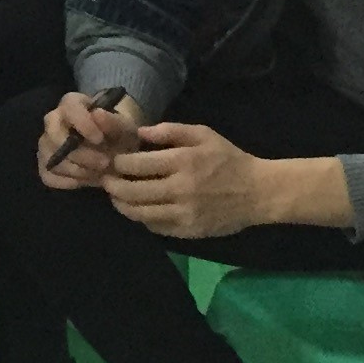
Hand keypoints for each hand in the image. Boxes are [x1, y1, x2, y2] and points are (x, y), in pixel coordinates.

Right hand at [36, 90, 138, 190]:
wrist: (116, 153)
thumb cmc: (119, 135)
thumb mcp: (125, 129)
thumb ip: (114, 122)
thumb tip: (97, 114)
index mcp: (72, 104)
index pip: (68, 108)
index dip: (82, 124)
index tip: (100, 139)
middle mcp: (53, 121)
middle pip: (53, 135)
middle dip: (80, 154)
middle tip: (104, 163)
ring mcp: (46, 144)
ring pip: (51, 158)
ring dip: (78, 170)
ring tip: (100, 173)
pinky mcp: (45, 165)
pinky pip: (48, 176)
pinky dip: (68, 181)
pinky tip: (85, 180)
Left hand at [100, 122, 266, 239]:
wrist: (258, 192)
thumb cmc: (229, 159)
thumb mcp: (203, 134)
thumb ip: (170, 130)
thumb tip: (139, 132)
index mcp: (183, 161)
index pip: (137, 164)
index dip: (118, 163)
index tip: (112, 160)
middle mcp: (181, 189)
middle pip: (133, 191)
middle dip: (113, 185)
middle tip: (105, 180)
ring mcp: (184, 213)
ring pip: (140, 213)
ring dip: (122, 205)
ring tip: (115, 197)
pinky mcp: (188, 231)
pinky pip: (155, 227)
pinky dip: (142, 218)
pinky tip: (138, 210)